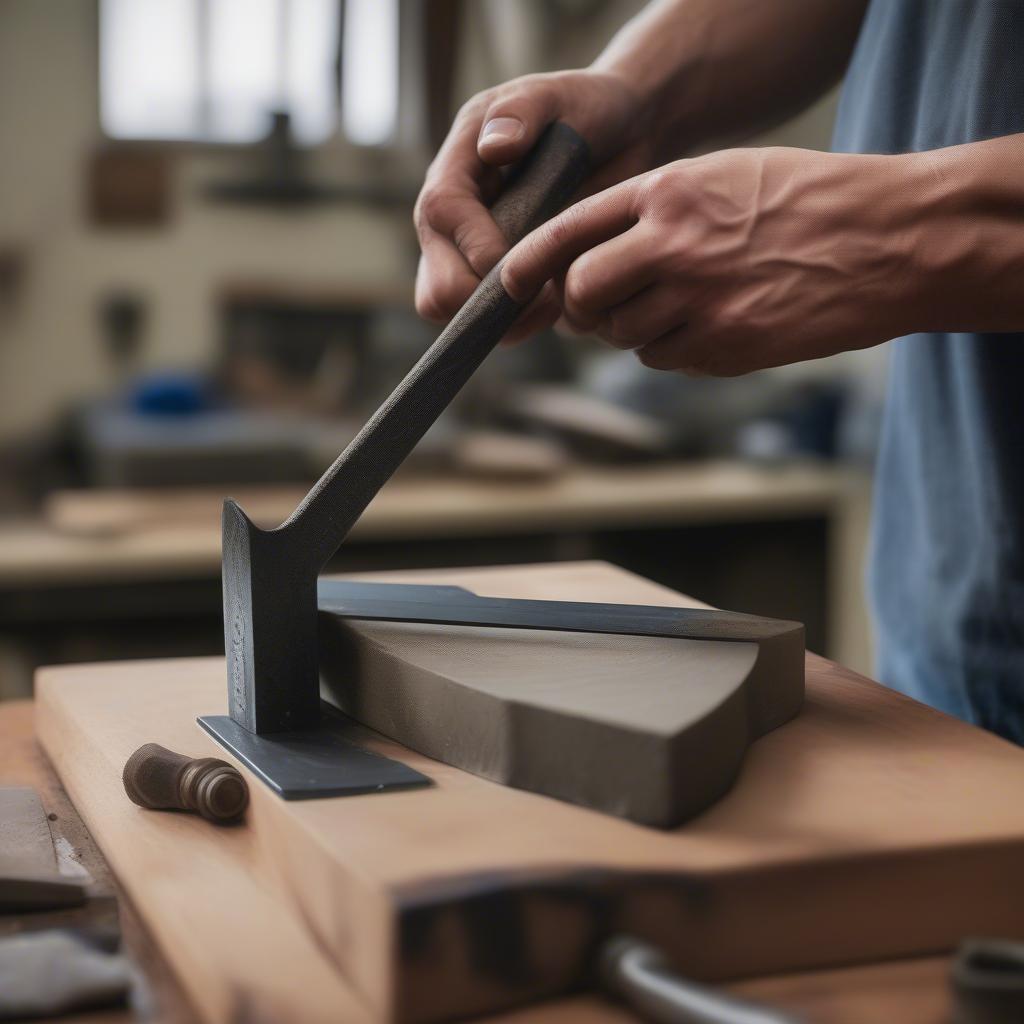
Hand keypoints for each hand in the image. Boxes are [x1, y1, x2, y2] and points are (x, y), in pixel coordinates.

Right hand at [414, 69, 650, 338]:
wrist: (621, 138)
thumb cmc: (587, 110)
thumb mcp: (560, 95)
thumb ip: (525, 109)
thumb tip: (494, 146)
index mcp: (457, 170)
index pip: (441, 215)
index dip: (474, 245)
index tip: (516, 258)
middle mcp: (453, 222)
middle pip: (434, 283)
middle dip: (479, 299)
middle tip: (537, 292)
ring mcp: (472, 257)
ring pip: (455, 314)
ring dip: (504, 321)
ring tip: (553, 300)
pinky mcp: (499, 284)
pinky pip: (493, 327)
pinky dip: (523, 326)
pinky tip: (558, 304)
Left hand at [501, 146, 921, 374]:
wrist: (894, 239)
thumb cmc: (811, 200)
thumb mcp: (727, 177)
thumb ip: (657, 211)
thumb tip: (596, 259)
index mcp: (670, 192)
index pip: (569, 230)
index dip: (529, 264)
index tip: (508, 285)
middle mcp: (674, 245)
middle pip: (582, 292)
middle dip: (581, 306)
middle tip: (598, 306)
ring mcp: (699, 300)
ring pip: (620, 334)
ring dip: (630, 329)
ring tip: (677, 306)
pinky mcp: (725, 346)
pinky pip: (663, 358)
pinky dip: (670, 349)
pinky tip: (709, 326)